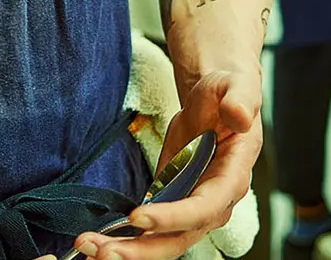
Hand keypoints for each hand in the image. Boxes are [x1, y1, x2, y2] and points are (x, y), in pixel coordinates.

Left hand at [74, 70, 262, 259]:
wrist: (215, 101)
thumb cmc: (227, 93)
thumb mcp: (236, 87)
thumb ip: (240, 100)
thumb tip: (240, 115)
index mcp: (232, 177)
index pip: (203, 208)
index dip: (172, 217)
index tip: (137, 216)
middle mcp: (214, 203)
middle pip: (179, 238)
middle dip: (142, 250)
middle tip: (104, 252)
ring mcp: (192, 209)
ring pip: (162, 242)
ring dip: (128, 251)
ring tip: (90, 249)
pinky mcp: (173, 206)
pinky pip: (151, 232)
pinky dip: (125, 240)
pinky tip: (97, 243)